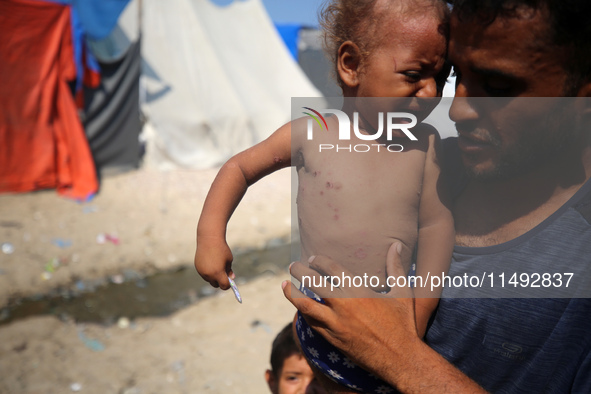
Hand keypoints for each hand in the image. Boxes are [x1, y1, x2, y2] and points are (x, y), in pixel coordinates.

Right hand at [194, 235, 233, 289]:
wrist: (209, 239)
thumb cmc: (221, 249)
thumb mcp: (229, 259)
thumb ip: (229, 270)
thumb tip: (231, 279)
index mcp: (218, 273)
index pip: (224, 286)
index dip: (228, 285)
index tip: (230, 281)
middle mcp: (209, 274)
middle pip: (215, 284)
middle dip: (220, 281)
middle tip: (224, 274)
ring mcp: (202, 271)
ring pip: (209, 280)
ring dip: (213, 277)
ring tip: (216, 266)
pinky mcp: (197, 268)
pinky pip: (204, 274)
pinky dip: (208, 272)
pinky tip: (210, 263)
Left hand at [282, 243, 418, 381]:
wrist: (400, 359)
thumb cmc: (402, 324)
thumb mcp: (403, 292)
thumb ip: (395, 267)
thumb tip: (395, 245)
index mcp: (358, 290)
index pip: (331, 269)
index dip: (320, 261)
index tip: (314, 258)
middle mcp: (343, 305)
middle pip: (313, 283)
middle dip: (300, 271)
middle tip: (293, 266)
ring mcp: (335, 324)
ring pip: (305, 305)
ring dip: (292, 294)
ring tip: (285, 285)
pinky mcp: (332, 339)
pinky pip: (311, 323)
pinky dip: (303, 313)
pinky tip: (300, 308)